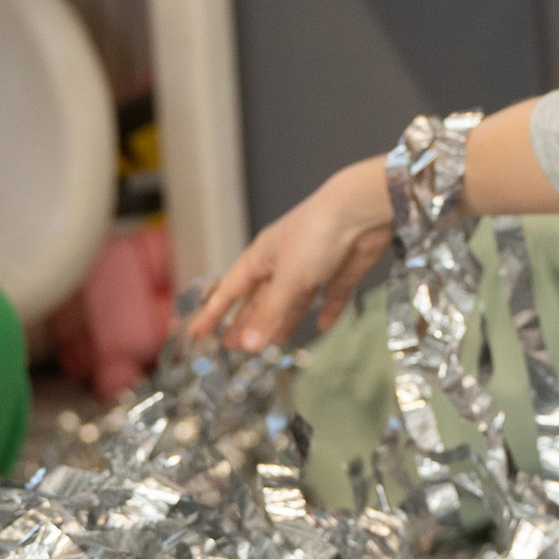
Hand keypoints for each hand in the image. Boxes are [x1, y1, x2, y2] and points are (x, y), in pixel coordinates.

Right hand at [193, 158, 395, 353]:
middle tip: (232, 346)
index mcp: (262, 257)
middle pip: (260, 298)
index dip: (214, 312)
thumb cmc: (316, 235)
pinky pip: (331, 296)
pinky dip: (327, 311)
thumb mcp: (288, 279)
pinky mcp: (340, 271)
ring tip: (272, 344)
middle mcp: (284, 261)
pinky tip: (323, 326)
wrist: (361, 212)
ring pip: (294, 300)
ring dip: (283, 321)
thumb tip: (248, 345)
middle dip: (247, 321)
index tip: (197, 331)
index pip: (231, 288)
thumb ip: (270, 313)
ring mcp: (313, 266)